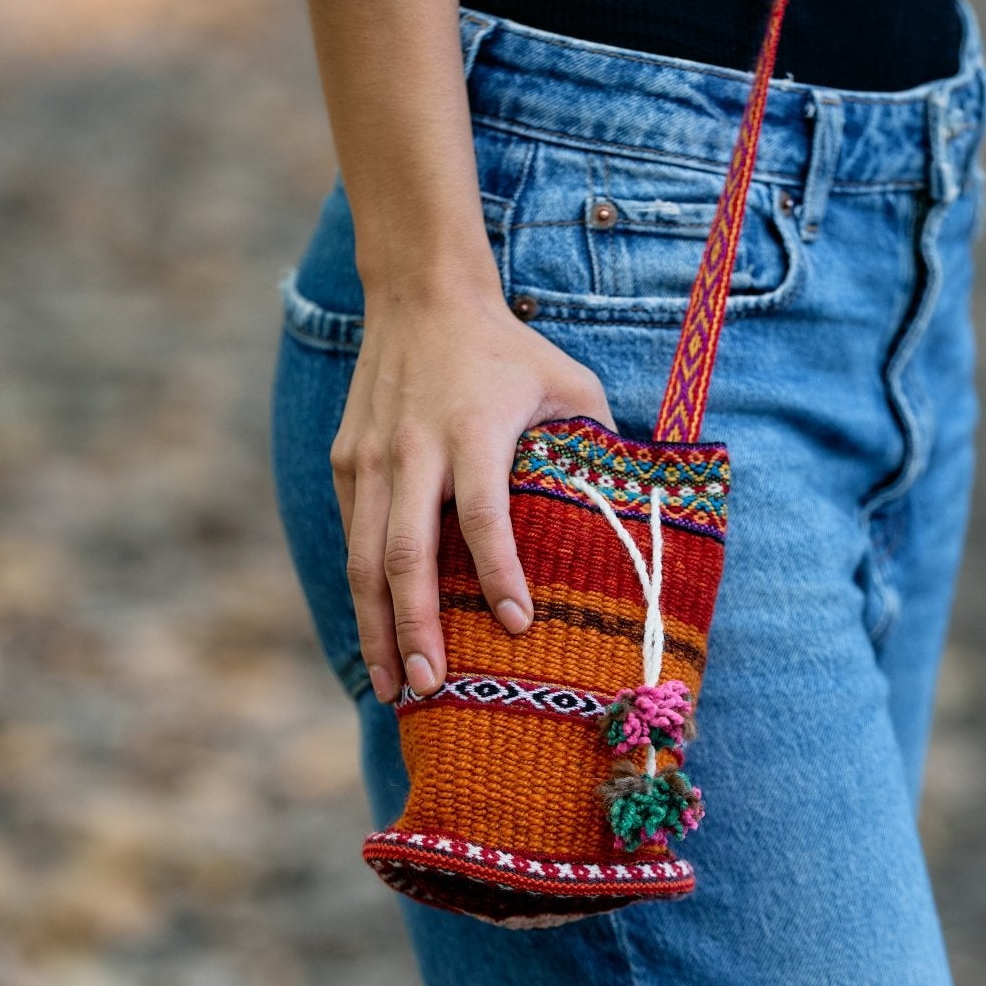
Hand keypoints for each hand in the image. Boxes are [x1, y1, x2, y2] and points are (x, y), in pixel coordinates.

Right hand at [331, 274, 613, 702]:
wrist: (420, 295)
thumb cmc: (509, 350)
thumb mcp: (568, 382)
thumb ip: (599, 442)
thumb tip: (637, 512)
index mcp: (475, 429)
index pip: (485, 513)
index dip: (501, 572)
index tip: (519, 624)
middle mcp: (415, 448)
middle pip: (407, 553)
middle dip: (417, 626)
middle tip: (432, 686)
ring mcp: (371, 458)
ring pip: (365, 559)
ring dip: (377, 629)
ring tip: (396, 689)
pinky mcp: (348, 464)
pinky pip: (355, 540)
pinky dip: (364, 596)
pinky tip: (380, 640)